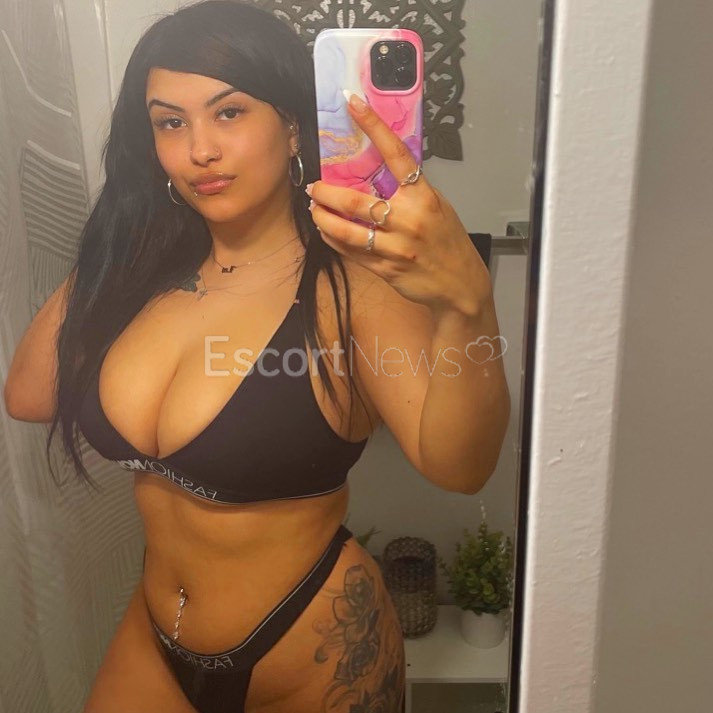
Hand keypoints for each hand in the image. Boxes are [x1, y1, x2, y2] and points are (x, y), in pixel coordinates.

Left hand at [306, 92, 491, 315]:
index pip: (395, 153)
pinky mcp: (384, 268)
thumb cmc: (448, 243)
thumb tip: (382, 171)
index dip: (373, 126)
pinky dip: (334, 239)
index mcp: (423, 197)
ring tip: (315, 209)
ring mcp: (394, 247)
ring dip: (323, 218)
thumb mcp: (438, 207)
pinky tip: (326, 231)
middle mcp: (407, 220)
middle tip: (315, 186)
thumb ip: (411, 191)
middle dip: (328, 192)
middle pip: (356, 202)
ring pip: (347, 230)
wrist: (459, 285)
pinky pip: (351, 251)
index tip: (353, 103)